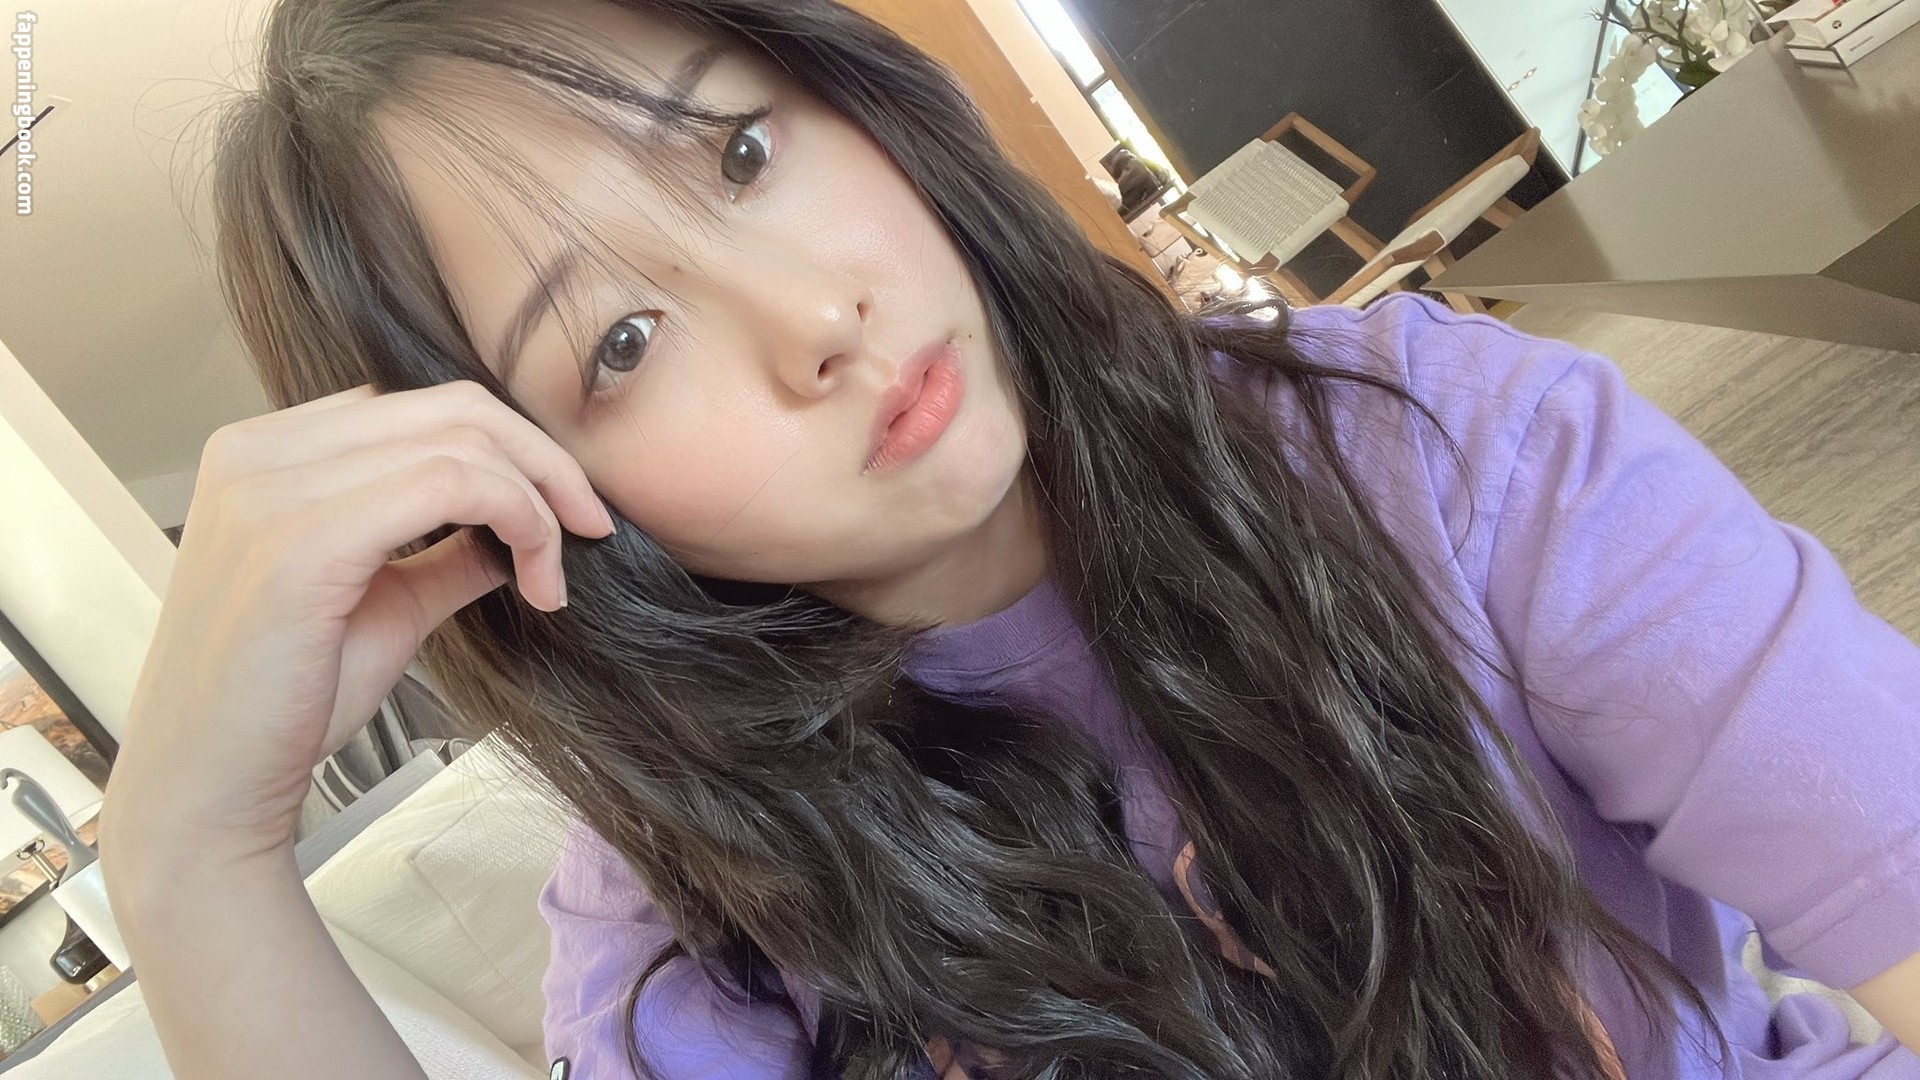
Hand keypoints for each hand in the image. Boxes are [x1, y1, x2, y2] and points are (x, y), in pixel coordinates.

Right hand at [100, 380, 613, 867]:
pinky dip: (519, 522)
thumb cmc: (287, 704)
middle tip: (590, 527)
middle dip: (543, 463)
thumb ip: (443, 551)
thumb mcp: (386, 604)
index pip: (418, 408)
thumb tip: (518, 526)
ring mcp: (270, 489)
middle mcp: (257, 452)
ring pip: (461, 442)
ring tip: (552, 576)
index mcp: (264, 453)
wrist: (212, 790)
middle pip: (450, 408)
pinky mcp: (299, 541)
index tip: (564, 515)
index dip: (509, 450)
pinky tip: (536, 585)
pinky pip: (451, 484)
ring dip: (538, 503)